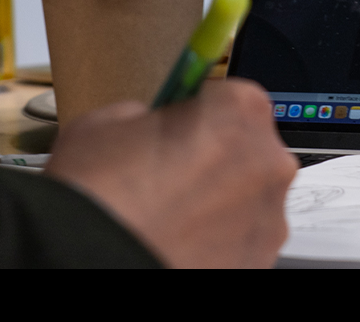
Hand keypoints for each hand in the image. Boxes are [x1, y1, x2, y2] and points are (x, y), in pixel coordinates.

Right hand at [45, 78, 298, 267]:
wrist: (89, 261)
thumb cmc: (97, 191)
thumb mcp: (106, 120)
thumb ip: (148, 116)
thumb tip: (154, 128)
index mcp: (239, 112)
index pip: (231, 98)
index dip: (200, 112)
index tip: (180, 126)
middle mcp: (268, 162)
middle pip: (248, 149)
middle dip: (215, 159)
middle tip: (169, 177)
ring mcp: (269, 218)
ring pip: (247, 198)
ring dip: (218, 202)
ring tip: (169, 218)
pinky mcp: (259, 262)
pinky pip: (243, 241)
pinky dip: (218, 241)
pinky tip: (179, 242)